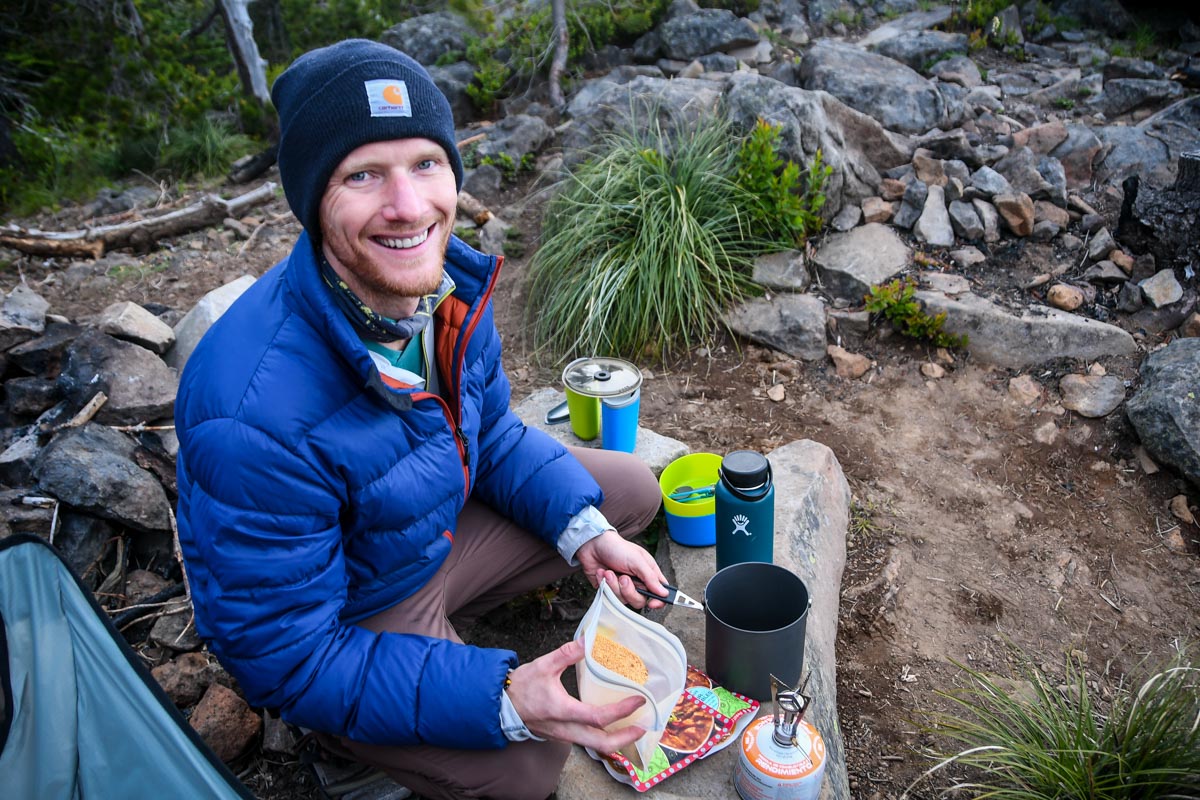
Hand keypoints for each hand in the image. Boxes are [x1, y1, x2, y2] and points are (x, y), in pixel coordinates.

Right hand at [506, 640, 646, 749]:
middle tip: (644, 727)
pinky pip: (588, 742)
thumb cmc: (521, 687)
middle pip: (602, 744)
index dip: (621, 710)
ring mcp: (565, 735)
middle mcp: (567, 729)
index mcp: (563, 711)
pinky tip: (613, 726)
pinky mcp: (564, 735)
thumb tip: (587, 640)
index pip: (598, 717)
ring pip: (595, 747)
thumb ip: (567, 653)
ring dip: (617, 740)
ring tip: (633, 729)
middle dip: (626, 738)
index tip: (638, 700)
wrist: (502, 705)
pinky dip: (605, 738)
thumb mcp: (544, 665)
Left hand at [576, 529, 667, 609]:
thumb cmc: (617, 548)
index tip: (652, 603)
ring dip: (614, 585)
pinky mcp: (609, 590)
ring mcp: (622, 588)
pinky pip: (609, 597)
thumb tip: (663, 593)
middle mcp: (637, 583)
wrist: (593, 545)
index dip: (658, 601)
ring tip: (609, 572)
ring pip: (623, 600)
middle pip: (639, 600)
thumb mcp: (637, 559)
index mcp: (648, 574)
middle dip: (629, 591)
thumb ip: (650, 577)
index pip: (659, 593)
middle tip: (623, 577)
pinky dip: (604, 584)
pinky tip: (602, 573)